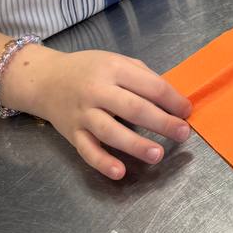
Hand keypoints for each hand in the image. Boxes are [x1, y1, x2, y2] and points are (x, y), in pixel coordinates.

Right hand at [4, 46, 191, 180]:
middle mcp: (97, 90)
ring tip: (158, 154)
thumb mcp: (116, 61)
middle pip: (133, 108)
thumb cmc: (89, 69)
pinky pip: (87, 150)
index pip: (149, 85)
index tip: (187, 111)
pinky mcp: (72, 133)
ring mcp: (83, 114)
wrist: (46, 79)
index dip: (171, 99)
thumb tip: (171, 98)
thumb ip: (142, 76)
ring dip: (135, 144)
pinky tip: (120, 172)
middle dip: (161, 122)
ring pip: (110, 131)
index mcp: (113, 69)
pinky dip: (103, 162)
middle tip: (183, 134)